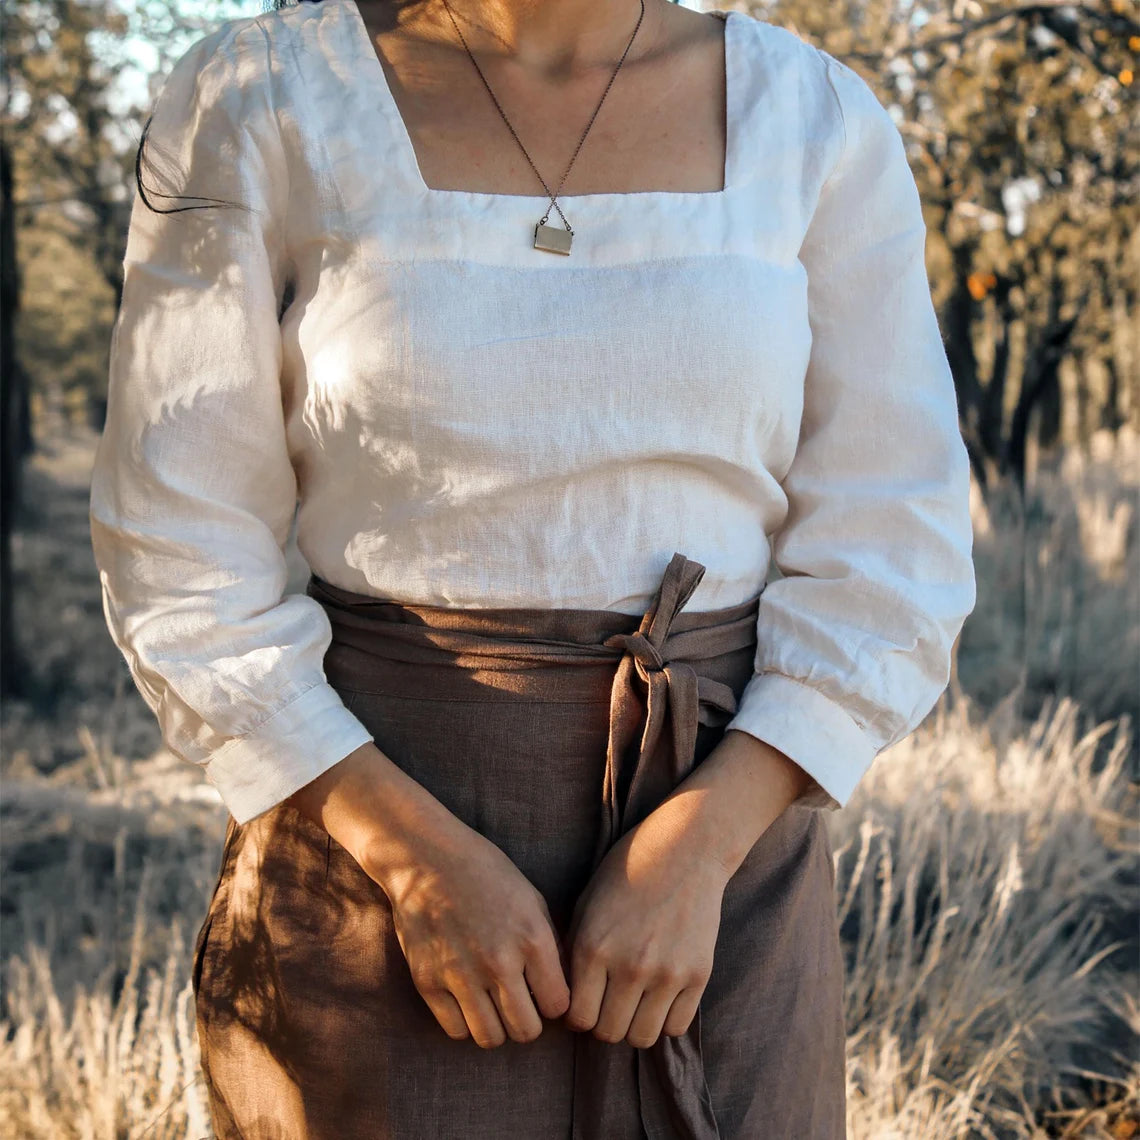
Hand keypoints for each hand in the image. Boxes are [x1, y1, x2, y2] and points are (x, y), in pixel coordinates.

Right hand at [367, 811, 572, 1049]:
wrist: (427, 859)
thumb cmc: (485, 873)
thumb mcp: (531, 899)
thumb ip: (548, 946)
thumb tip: (559, 989)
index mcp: (531, 938)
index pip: (558, 1006)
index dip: (554, 1002)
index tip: (544, 992)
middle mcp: (498, 961)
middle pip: (526, 1031)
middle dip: (529, 1022)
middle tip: (520, 1004)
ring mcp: (461, 975)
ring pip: (491, 1038)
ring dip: (497, 1027)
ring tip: (494, 1005)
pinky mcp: (428, 982)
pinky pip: (456, 1030)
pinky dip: (465, 1022)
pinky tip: (468, 1000)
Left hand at [562, 813, 729, 1048]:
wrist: (686, 848)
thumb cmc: (628, 869)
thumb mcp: (587, 902)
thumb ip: (574, 950)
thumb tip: (564, 994)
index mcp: (593, 947)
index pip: (578, 1018)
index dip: (578, 1016)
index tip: (586, 1004)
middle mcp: (628, 966)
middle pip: (609, 1033)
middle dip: (605, 1024)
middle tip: (610, 1004)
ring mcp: (666, 973)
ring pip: (642, 1037)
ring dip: (635, 1025)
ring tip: (635, 1003)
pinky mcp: (698, 975)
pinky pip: (676, 1026)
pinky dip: (666, 1018)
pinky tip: (661, 996)